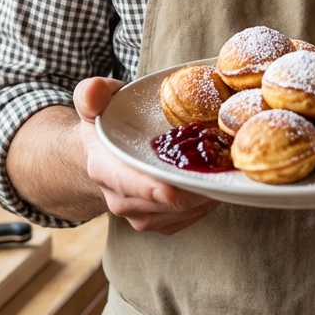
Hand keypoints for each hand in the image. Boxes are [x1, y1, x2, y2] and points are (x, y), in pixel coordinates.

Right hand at [74, 77, 219, 234]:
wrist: (108, 152)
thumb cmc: (107, 121)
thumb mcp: (94, 101)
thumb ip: (91, 94)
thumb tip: (92, 93)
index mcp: (103, 168)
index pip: (125, 183)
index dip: (148, 188)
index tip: (170, 190)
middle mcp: (120, 199)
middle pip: (160, 204)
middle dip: (191, 189)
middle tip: (219, 171)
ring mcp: (140, 214)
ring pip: (178, 214)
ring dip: (204, 195)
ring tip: (224, 172)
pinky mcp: (160, 221)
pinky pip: (188, 218)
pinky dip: (207, 202)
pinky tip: (218, 182)